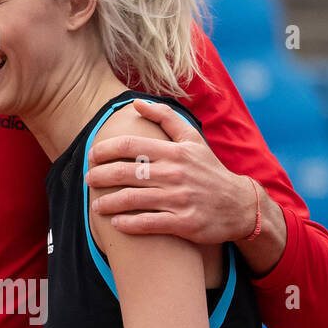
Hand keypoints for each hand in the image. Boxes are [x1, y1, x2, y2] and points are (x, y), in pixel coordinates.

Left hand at [85, 99, 255, 243]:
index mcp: (174, 152)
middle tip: (88, 180)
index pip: (130, 146)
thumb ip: (166, 119)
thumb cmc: (209, 171)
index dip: (105, 149)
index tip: (92, 155)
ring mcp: (179, 199)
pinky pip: (148, 224)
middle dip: (100, 175)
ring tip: (96, 205)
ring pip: (132, 199)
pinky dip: (128, 224)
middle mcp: (175, 173)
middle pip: (126, 172)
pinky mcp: (183, 223)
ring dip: (108, 202)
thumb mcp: (193, 140)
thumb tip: (138, 103)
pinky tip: (116, 223)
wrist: (239, 205)